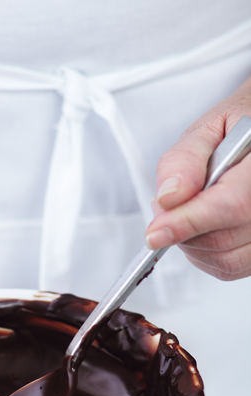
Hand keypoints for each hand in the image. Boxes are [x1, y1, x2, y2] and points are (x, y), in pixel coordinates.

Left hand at [145, 77, 250, 279]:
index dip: (188, 223)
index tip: (154, 233)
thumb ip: (185, 160)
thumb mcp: (210, 128)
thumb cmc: (241, 127)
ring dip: (192, 245)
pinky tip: (201, 229)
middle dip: (181, 229)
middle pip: (222, 240)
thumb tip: (168, 198)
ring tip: (187, 212)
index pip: (230, 206)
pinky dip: (206, 256)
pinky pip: (232, 268)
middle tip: (168, 205)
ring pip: (226, 261)